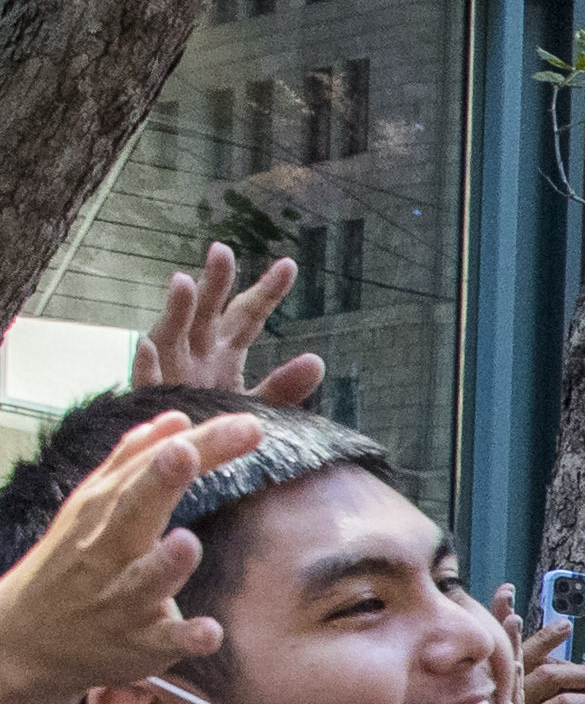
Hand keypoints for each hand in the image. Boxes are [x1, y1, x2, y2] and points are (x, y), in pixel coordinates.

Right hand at [0, 406, 258, 702]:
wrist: (26, 639)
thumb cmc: (73, 562)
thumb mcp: (92, 507)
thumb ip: (132, 462)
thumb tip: (175, 418)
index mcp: (106, 510)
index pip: (152, 469)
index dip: (199, 446)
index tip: (246, 423)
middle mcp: (111, 549)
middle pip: (137, 509)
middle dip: (160, 481)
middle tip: (187, 452)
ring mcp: (123, 597)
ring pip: (146, 577)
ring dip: (166, 562)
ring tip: (187, 541)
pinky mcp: (139, 642)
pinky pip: (165, 640)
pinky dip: (186, 637)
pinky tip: (211, 632)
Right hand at [132, 242, 325, 408]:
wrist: (183, 453)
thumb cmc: (216, 422)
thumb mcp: (257, 406)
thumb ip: (284, 387)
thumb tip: (317, 361)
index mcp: (223, 351)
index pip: (248, 314)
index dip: (266, 291)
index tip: (289, 265)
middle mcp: (196, 352)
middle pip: (207, 311)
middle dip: (214, 282)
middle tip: (222, 250)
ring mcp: (170, 370)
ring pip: (171, 333)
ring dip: (176, 308)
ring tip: (182, 281)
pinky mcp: (152, 397)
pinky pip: (147, 379)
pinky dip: (147, 363)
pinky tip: (148, 345)